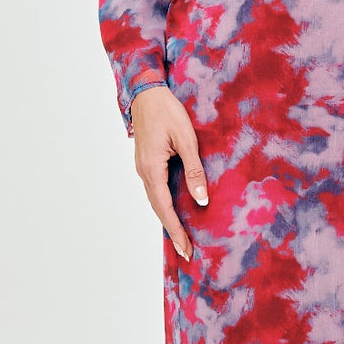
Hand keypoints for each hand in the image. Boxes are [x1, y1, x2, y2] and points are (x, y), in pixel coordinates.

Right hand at [130, 84, 207, 261]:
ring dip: (168, 219)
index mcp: (152, 168)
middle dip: (172, 230)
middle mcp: (144, 172)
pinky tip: (174, 211)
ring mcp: (143, 168)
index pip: (165, 207)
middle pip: (158, 209)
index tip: (185, 248)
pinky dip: (164, 205)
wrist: (146, 92)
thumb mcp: (186, 139)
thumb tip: (201, 199)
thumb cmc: (167, 111)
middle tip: (186, 251)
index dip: (176, 229)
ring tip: (181, 237)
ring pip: (156, 200)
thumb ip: (194, 170)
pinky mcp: (146, 163)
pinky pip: (155, 190)